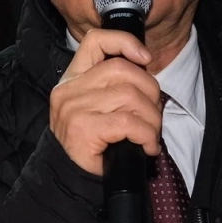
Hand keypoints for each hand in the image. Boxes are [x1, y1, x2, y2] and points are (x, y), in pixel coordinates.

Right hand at [48, 28, 162, 174]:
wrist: (67, 180)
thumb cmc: (91, 145)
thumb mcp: (96, 108)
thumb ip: (112, 86)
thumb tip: (146, 73)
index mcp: (72, 78)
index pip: (96, 41)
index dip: (125, 42)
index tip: (145, 58)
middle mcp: (69, 89)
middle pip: (123, 70)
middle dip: (151, 92)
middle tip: (154, 117)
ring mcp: (74, 108)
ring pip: (130, 96)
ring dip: (152, 119)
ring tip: (151, 135)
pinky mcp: (83, 128)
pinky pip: (128, 122)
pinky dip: (147, 135)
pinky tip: (147, 146)